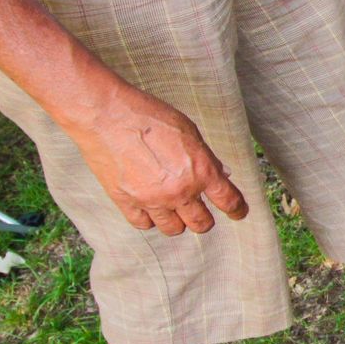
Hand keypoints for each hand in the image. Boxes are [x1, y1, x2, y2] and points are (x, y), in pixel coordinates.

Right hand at [67, 86, 248, 234]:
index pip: (228, 200)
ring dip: (177, 222)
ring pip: (173, 229)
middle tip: (201, 213)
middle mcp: (179, 191)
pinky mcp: (125, 201)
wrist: (106, 114)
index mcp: (201, 171)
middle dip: (204, 219)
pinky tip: (150, 209)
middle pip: (200, 223)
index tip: (238, 213)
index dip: (237, 209)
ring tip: (174, 210)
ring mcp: (151, 200)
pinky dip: (149, 219)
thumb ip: (206, 157)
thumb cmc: (149, 115)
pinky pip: (143, 224)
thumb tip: (220, 174)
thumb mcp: (189, 131)